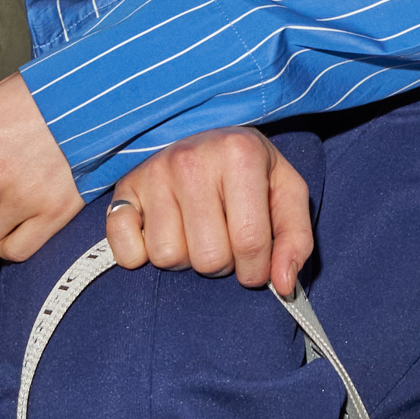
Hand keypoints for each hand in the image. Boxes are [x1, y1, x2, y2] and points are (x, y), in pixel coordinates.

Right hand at [105, 129, 312, 292]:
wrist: (201, 133)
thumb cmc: (248, 170)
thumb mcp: (286, 192)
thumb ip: (295, 237)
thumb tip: (285, 285)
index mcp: (239, 154)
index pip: (250, 242)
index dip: (257, 269)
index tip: (256, 265)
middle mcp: (191, 160)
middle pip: (208, 257)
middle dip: (222, 262)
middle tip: (224, 238)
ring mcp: (153, 173)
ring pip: (168, 258)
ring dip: (186, 257)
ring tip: (196, 231)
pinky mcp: (124, 190)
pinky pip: (125, 250)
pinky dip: (140, 254)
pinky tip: (161, 232)